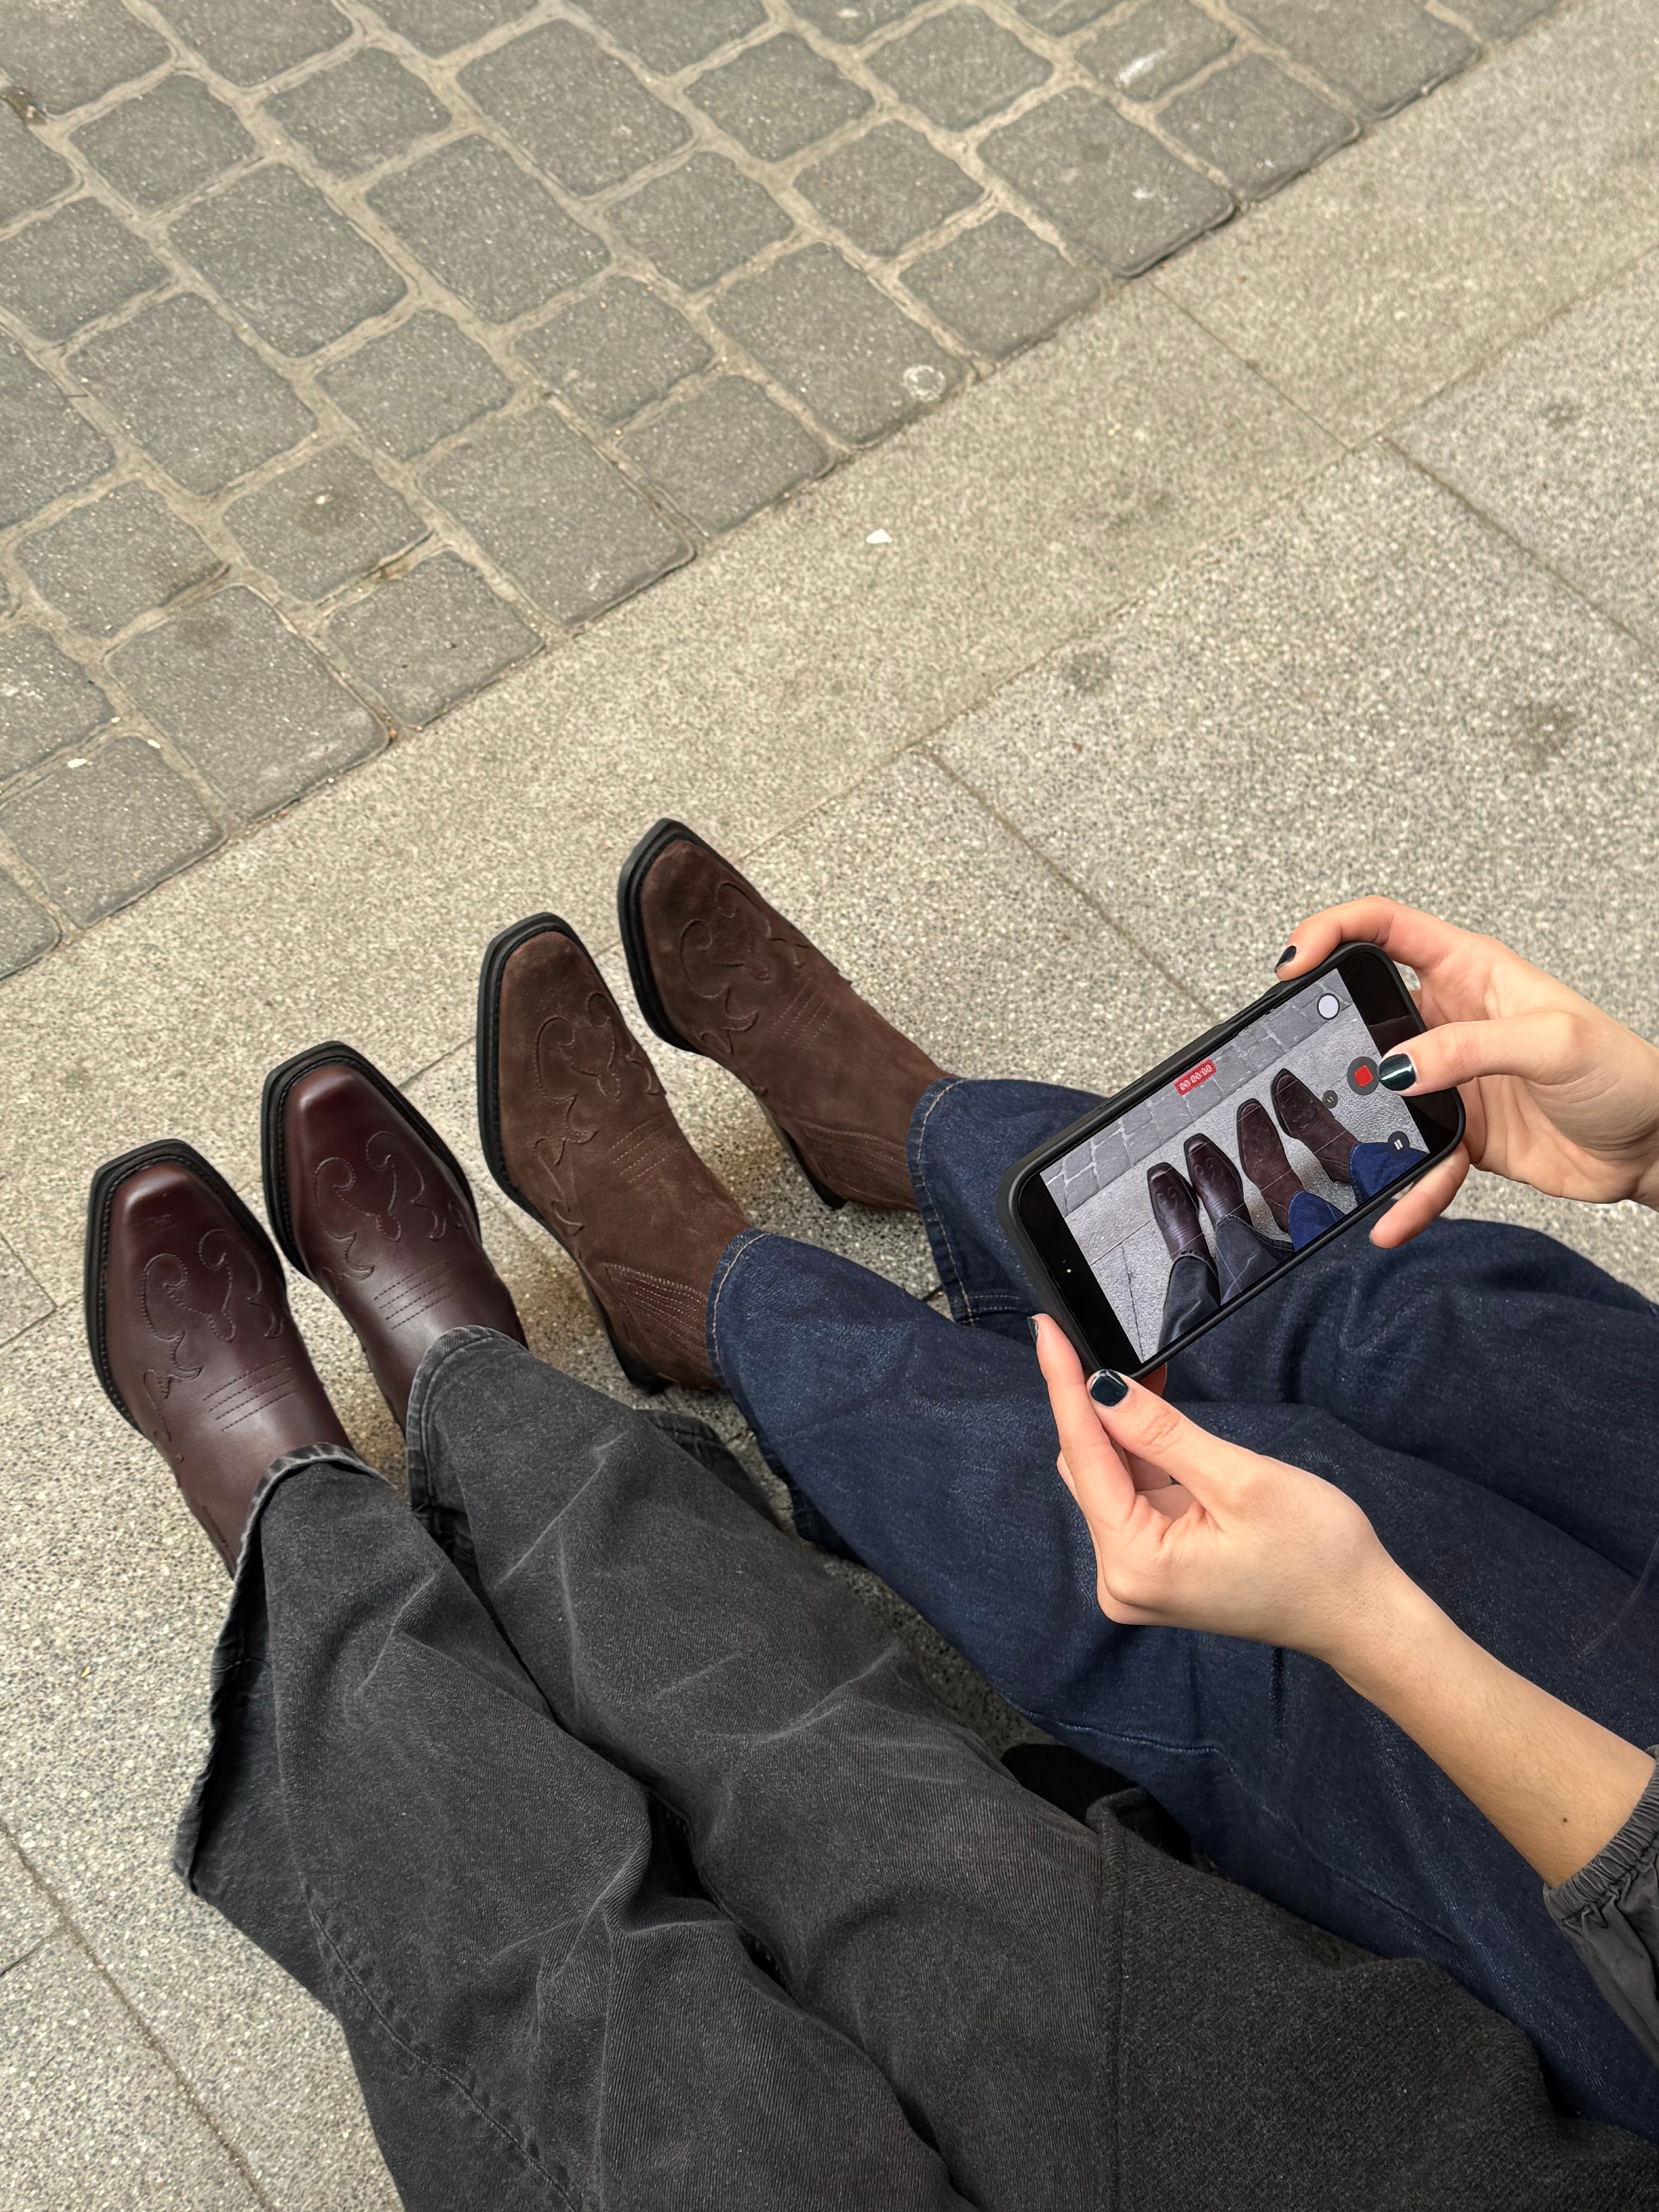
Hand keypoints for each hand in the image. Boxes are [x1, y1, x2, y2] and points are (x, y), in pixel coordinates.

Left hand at [1036, 1319, 1655, 1883]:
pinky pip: (1133, 1498)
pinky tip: (1153, 1413)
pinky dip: (1142, 1454)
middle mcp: (1121, 1579)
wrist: (1360, 1613)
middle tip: (1099, 1338)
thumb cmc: (1317, 1553)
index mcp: (1135, 1564)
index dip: (1065, 1386)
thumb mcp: (1240, 1480)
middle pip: (1088, 1470)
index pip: (1085, 1456)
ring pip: (1109, 1481)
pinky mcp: (1157, 1568)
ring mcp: (1137, 1577)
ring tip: (1145, 1372)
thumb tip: (1101, 1388)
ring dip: (1122, 1427)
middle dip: (1096, 1405)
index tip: (1046, 1331)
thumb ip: (1162, 1434)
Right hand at [1280, 898, 1658, 1245]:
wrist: (1653, 1148)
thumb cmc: (1624, 1075)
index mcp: (1469, 971)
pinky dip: (1402, 1193)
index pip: (1384, 928)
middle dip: (1324, 1037)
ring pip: (1377, 1097)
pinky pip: (1414, 1162)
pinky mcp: (1457, 1133)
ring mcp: (1448, 1079)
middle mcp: (1449, 1020)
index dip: (1332, 932)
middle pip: (1364, 1013)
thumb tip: (1393, 1068)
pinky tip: (1391, 1218)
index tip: (1295, 964)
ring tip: (1336, 1152)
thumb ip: (1469, 1049)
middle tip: (1295, 1063)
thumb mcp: (1553, 1042)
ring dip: (1355, 1127)